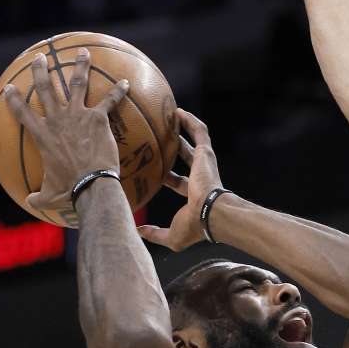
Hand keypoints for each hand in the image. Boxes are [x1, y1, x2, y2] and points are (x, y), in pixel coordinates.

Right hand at [3, 49, 129, 211]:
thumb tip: (30, 203)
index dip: (13, 99)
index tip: (9, 87)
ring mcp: (77, 116)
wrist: (91, 184)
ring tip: (83, 52)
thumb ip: (37, 198)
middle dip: (41, 70)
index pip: (21, 112)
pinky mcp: (98, 118)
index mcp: (42, 135)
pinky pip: (109, 100)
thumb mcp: (49, 196)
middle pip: (46, 88)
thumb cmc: (69, 190)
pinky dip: (118, 91)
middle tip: (39, 57)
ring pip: (76, 84)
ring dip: (80, 66)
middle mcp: (57, 120)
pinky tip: (126, 81)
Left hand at [137, 109, 226, 251]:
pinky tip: (178, 112)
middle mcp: (200, 176)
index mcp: (193, 194)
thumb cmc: (195, 226)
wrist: (211, 214)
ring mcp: (204, 163)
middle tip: (157, 139)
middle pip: (185, 158)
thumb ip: (155, 233)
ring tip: (168, 117)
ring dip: (183, 130)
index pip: (177, 181)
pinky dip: (190, 122)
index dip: (165, 175)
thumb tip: (138, 231)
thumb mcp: (171, 235)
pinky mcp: (206, 153)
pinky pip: (199, 131)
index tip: (150, 168)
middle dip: (174, 149)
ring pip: (194, 141)